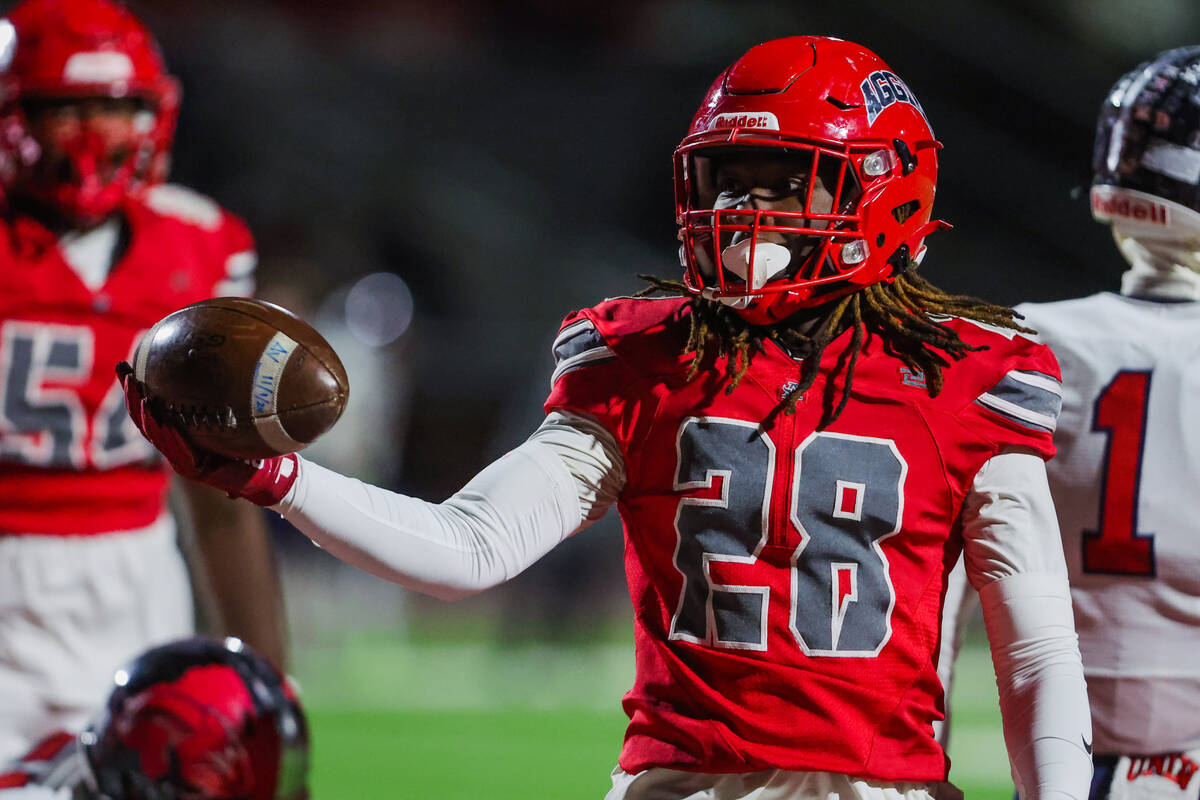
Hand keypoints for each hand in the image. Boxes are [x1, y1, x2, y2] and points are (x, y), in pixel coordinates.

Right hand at [116, 361, 298, 505]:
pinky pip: (180, 451)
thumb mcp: (231, 417)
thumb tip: (221, 360)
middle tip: (124, 371)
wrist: (264, 475)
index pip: (150, 411)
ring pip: (157, 435)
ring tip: (139, 392)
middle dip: (132, 396)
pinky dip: (171, 436)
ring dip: (145, 414)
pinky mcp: (196, 470)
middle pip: (146, 420)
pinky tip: (165, 420)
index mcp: (179, 435)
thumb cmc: (248, 446)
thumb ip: (222, 397)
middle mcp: (176, 447)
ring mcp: (183, 460)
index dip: (135, 392)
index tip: (126, 368)